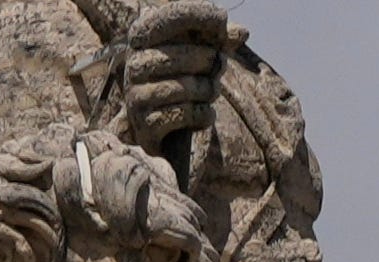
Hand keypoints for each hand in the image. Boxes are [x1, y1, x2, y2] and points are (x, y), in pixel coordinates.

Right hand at [119, 2, 234, 149]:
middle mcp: (135, 64)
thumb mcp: (199, 60)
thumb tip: (243, 32)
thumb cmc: (182, 84)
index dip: (193, 15)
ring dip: (209, 91)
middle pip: (184, 57)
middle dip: (210, 63)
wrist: (160, 129)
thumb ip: (218, 45)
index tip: (221, 18)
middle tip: (218, 66)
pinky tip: (204, 114)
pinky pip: (186, 114)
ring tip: (210, 92)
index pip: (165, 20)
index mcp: (142, 41)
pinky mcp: (145, 123)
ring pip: (187, 88)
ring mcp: (137, 94)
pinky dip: (204, 115)